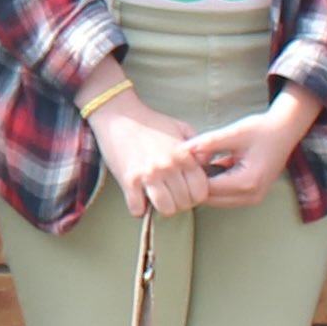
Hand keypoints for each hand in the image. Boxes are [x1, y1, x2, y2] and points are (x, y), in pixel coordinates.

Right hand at [83, 84, 208, 219]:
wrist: (119, 115)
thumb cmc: (151, 122)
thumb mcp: (181, 128)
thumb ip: (199, 148)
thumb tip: (207, 166)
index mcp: (183, 156)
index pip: (201, 191)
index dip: (196, 196)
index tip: (187, 192)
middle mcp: (168, 167)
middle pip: (184, 204)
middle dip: (180, 203)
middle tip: (172, 195)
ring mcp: (148, 175)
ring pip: (166, 210)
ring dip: (162, 208)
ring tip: (157, 199)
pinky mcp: (128, 181)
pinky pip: (138, 209)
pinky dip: (138, 209)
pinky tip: (139, 198)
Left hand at [185, 88, 322, 209]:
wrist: (285, 131)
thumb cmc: (261, 130)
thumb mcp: (233, 133)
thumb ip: (208, 142)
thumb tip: (183, 150)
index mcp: (246, 182)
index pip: (207, 189)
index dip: (192, 176)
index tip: (184, 161)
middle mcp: (251, 196)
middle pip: (210, 199)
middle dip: (197, 183)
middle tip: (189, 163)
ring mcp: (253, 198)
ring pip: (217, 201)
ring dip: (206, 186)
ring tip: (201, 163)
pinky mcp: (253, 196)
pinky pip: (226, 197)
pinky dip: (216, 186)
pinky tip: (212, 167)